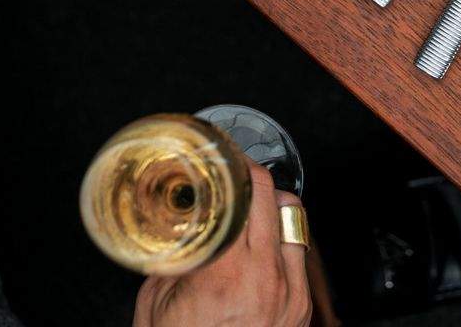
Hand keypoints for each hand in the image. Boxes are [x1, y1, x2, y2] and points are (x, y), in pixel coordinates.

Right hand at [134, 161, 311, 326]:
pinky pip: (300, 251)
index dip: (230, 165)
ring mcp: (291, 293)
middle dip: (251, 175)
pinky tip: (262, 240)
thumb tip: (175, 224)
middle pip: (271, 195)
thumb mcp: (157, 304)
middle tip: (233, 170)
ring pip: (292, 218)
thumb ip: (171, 259)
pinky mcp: (303, 307)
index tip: (218, 153)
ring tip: (249, 204)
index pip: (241, 194)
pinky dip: (282, 237)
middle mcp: (265, 278)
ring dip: (270, 204)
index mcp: (225, 273)